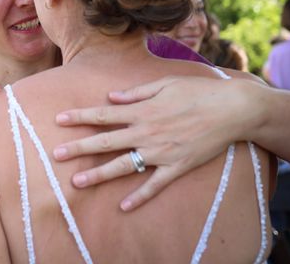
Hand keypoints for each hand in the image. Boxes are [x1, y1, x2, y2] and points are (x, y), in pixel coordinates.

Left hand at [53, 76, 244, 210]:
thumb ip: (135, 92)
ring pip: (123, 166)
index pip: (103, 114)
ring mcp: (161, 152)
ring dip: (99, 174)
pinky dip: (140, 196)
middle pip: (106, 141)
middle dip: (79, 147)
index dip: (80, 117)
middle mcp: (147, 132)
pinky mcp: (177, 166)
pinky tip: (123, 206)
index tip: (58, 119)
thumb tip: (110, 97)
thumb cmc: (198, 91)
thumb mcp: (165, 83)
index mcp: (142, 110)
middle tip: (56, 154)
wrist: (233, 109)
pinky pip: (155, 185)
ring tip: (77, 182)